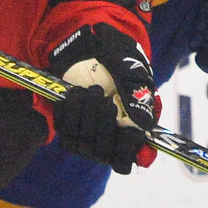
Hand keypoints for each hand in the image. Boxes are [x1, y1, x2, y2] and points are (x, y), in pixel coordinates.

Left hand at [48, 24, 159, 173]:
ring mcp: (85, 136)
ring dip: (86, 115)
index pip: (124, 161)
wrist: (92, 46)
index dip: (126, 150)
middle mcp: (107, 140)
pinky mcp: (67, 126)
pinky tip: (75, 93)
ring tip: (91, 91)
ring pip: (82, 142)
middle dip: (103, 123)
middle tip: (105, 96)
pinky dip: (68, 111)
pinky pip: (64, 129)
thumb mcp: (134, 71)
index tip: (130, 129)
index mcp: (130, 132)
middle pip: (102, 152)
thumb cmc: (120, 60)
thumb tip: (144, 125)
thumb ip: (139, 96)